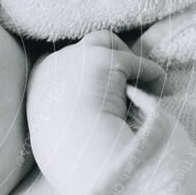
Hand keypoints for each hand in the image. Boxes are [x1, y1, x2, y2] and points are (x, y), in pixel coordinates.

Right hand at [26, 31, 165, 194]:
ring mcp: (77, 57)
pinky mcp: (104, 59)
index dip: (84, 73)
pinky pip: (137, 63)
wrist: (73, 151)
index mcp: (38, 81)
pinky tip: (157, 91)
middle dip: (106, 63)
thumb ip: (65, 113)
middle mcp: (53, 63)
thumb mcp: (54, 130)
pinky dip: (150, 75)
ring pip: (106, 41)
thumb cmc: (67, 153)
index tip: (102, 90)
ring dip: (125, 60)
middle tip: (126, 86)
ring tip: (142, 83)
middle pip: (83, 48)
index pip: (61, 63)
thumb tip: (87, 116)